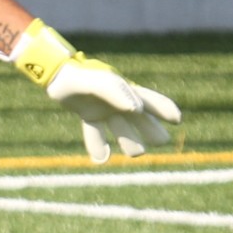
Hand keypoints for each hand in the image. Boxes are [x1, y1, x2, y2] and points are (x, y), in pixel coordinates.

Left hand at [2, 19, 180, 164]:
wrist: (55, 74)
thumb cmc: (81, 76)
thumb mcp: (100, 82)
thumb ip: (117, 93)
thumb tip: (137, 109)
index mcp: (124, 91)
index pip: (150, 100)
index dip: (164, 108)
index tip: (178, 119)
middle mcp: (117, 101)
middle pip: (140, 120)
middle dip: (152, 130)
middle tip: (162, 141)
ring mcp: (103, 109)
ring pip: (122, 130)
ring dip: (129, 142)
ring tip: (136, 152)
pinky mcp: (88, 115)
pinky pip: (96, 134)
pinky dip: (99, 146)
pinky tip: (101, 158)